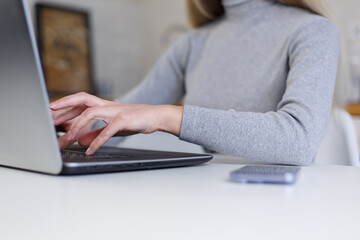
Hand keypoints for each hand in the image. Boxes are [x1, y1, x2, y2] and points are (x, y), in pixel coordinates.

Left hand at [50, 92, 183, 154]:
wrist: (155, 116)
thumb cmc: (135, 120)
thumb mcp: (112, 127)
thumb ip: (96, 132)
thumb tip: (81, 140)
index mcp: (103, 105)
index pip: (80, 102)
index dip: (65, 105)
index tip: (50, 112)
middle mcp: (107, 105)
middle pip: (82, 99)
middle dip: (64, 106)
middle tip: (50, 118)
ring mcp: (115, 111)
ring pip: (91, 113)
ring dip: (77, 126)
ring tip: (68, 139)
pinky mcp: (124, 120)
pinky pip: (108, 130)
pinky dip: (97, 140)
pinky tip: (90, 150)